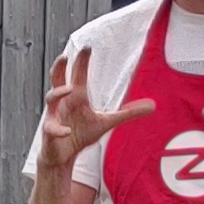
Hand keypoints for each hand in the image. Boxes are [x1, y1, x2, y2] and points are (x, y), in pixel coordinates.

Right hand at [35, 46, 150, 172]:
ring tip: (70, 89)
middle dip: (60, 67)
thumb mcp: (107, 122)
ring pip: (51, 98)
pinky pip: (52, 128)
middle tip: (65, 55)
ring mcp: (54, 116)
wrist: (63, 156)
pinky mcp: (50, 131)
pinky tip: (67, 131)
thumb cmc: (80, 134)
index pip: (78, 75)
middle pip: (58, 79)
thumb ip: (128, 113)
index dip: (81, 61)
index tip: (87, 47)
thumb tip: (153, 106)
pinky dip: (59, 129)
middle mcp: (64, 103)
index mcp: (77, 97)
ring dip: (58, 93)